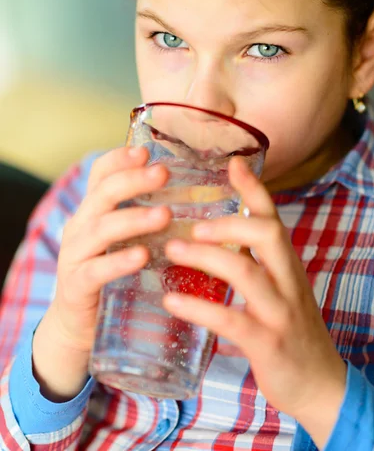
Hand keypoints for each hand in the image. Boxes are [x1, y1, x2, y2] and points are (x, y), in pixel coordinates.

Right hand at [33, 146, 170, 399]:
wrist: (79, 325)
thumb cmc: (112, 275)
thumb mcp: (124, 239)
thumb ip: (148, 217)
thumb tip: (194, 194)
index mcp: (93, 211)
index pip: (100, 174)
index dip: (119, 159)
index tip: (146, 152)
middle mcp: (80, 226)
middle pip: (102, 194)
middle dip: (133, 181)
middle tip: (163, 173)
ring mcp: (75, 255)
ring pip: (101, 228)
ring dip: (133, 219)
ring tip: (164, 214)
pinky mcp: (77, 285)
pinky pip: (97, 270)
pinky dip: (119, 261)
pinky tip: (141, 255)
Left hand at [164, 157, 345, 448]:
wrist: (319, 384)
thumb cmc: (290, 331)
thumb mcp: (280, 290)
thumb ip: (257, 264)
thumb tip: (218, 241)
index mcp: (287, 265)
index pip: (273, 218)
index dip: (255, 189)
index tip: (233, 163)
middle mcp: (288, 281)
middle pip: (268, 234)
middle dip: (229, 222)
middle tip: (190, 223)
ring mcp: (280, 311)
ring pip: (246, 271)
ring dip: (206, 257)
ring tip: (171, 250)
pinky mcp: (268, 343)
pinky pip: (231, 320)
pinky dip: (199, 307)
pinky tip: (171, 300)